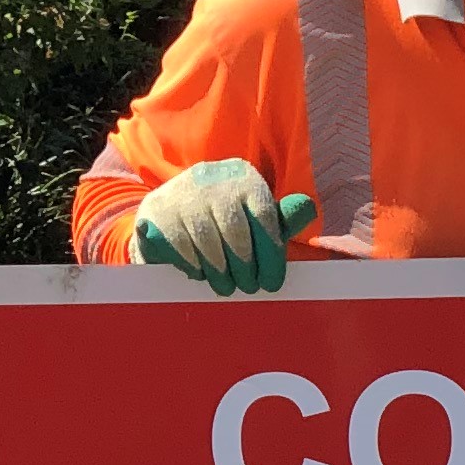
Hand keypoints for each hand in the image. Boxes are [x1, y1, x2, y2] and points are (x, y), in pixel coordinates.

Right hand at [133, 160, 315, 292]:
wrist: (167, 208)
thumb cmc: (223, 218)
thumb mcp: (253, 214)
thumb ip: (281, 217)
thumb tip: (306, 208)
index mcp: (244, 177)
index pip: (265, 216)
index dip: (271, 254)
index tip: (272, 283)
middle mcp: (213, 177)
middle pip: (236, 230)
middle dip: (246, 266)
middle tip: (249, 288)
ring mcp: (182, 192)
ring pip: (207, 240)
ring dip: (220, 271)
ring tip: (226, 287)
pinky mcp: (157, 210)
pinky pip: (180, 245)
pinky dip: (193, 265)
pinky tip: (201, 274)